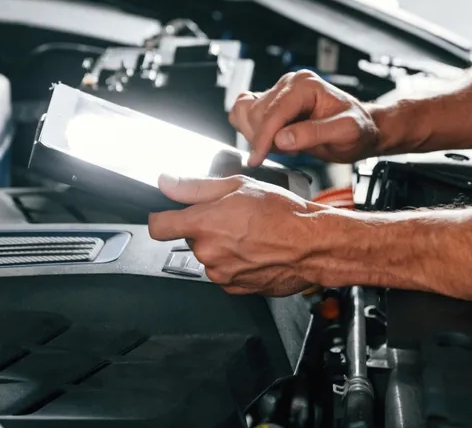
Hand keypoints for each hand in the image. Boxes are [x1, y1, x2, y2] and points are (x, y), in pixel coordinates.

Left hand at [147, 174, 324, 295]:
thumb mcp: (239, 186)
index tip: (168, 217)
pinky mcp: (235, 289)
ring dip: (221, 247)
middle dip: (205, 229)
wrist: (313, 244)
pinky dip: (235, 263)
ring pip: (209, 256)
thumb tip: (166, 182)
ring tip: (249, 235)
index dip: (161, 218)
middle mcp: (208, 253)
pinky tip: (255, 250)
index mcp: (204, 225)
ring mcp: (221, 274)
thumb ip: (195, 186)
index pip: (158, 227)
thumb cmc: (283, 213)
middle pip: (190, 239)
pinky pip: (225, 273)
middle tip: (233, 218)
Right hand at [230, 69, 380, 165]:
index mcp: (306, 84)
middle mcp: (290, 83)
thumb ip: (313, 134)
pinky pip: (245, 110)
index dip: (263, 138)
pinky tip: (271, 140)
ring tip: (284, 146)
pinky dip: (249, 128)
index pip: (274, 111)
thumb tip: (282, 139)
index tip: (257, 159)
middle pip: (256, 112)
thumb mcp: (345, 133)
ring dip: (257, 135)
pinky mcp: (273, 101)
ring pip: (247, 113)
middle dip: (263, 138)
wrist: (362, 131)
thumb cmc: (358, 130)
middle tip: (286, 154)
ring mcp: (279, 91)